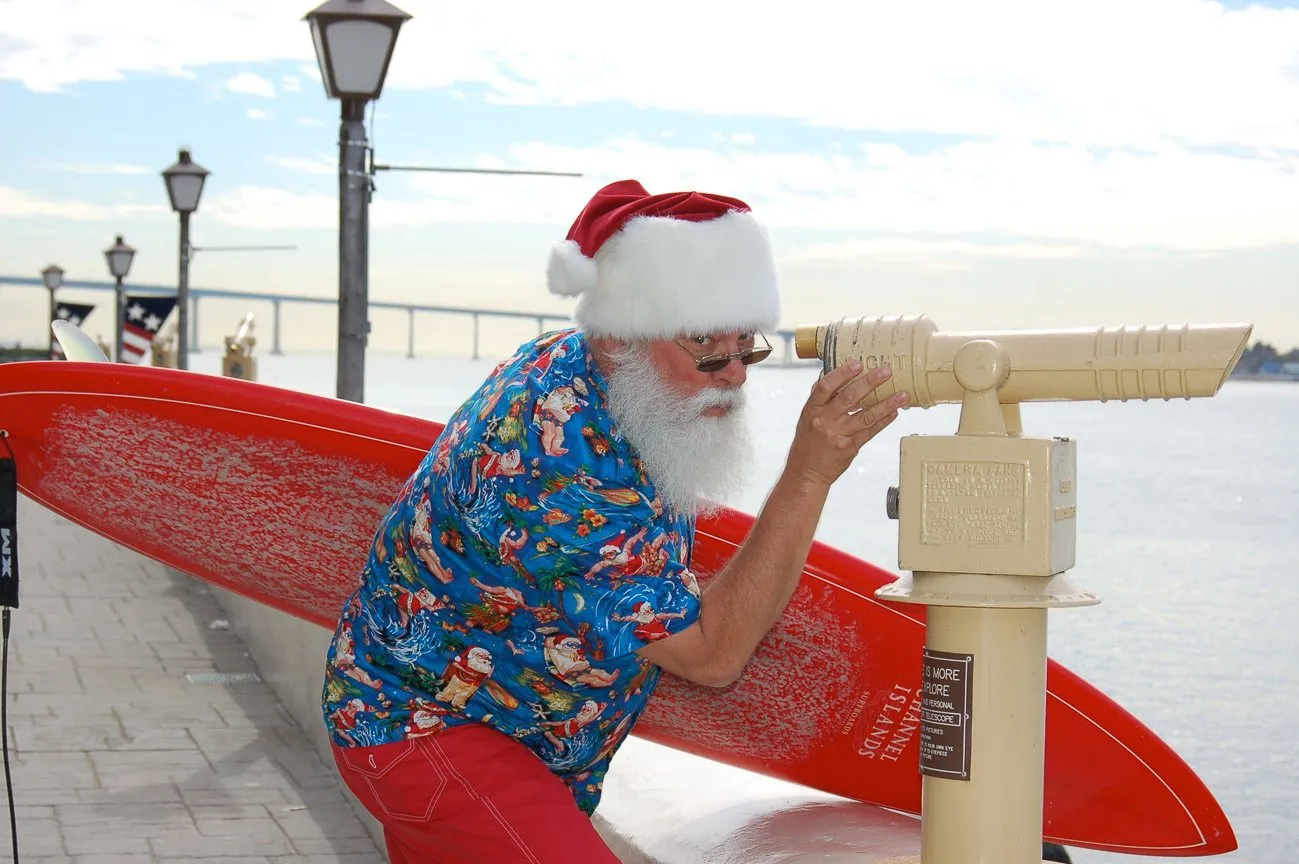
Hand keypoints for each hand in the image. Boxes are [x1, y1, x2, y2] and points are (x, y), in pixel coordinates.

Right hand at [786, 359, 909, 487]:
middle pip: (849, 398)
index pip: (826, 387)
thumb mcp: (806, 418)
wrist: (806, 473)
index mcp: (811, 410)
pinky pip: (870, 431)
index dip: (842, 374)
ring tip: (903, 394)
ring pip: (865, 415)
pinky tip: (894, 412)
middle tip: (886, 371)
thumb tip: (829, 375)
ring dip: (886, 403)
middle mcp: (824, 421)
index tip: (857, 363)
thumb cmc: (806, 443)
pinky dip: (883, 421)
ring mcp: (838, 435)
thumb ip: (818, 399)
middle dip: (870, 382)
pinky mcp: (850, 448)